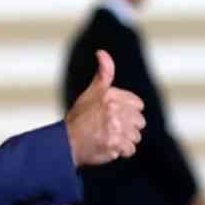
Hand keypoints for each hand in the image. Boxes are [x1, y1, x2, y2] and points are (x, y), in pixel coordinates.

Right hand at [65, 50, 145, 166]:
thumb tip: (101, 52)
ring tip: (108, 138)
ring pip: (135, 137)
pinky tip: (110, 147)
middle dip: (127, 127)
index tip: (113, 116)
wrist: (64, 143)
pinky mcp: (114, 144)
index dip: (127, 112)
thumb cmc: (79, 118)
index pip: (138, 105)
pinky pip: (130, 150)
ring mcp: (114, 127)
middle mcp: (113, 109)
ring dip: (124, 140)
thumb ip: (103, 73)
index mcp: (110, 95)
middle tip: (110, 129)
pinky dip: (121, 152)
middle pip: (139, 122)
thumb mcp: (91, 92)